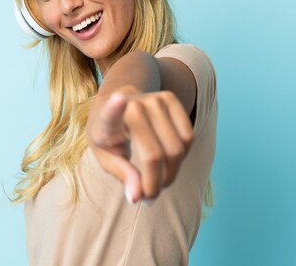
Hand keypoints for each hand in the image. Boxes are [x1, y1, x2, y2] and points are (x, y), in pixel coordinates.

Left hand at [86, 86, 193, 203]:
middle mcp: (133, 105)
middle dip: (156, 184)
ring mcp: (154, 99)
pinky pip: (189, 137)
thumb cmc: (109, 135)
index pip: (111, 112)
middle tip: (150, 196)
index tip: (119, 99)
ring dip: (172, 173)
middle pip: (156, 155)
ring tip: (158, 178)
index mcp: (107, 119)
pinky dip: (183, 156)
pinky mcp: (170, 98)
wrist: (117, 101)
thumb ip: (122, 174)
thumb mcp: (106, 157)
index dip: (115, 107)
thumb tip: (137, 197)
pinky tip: (169, 159)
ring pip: (177, 149)